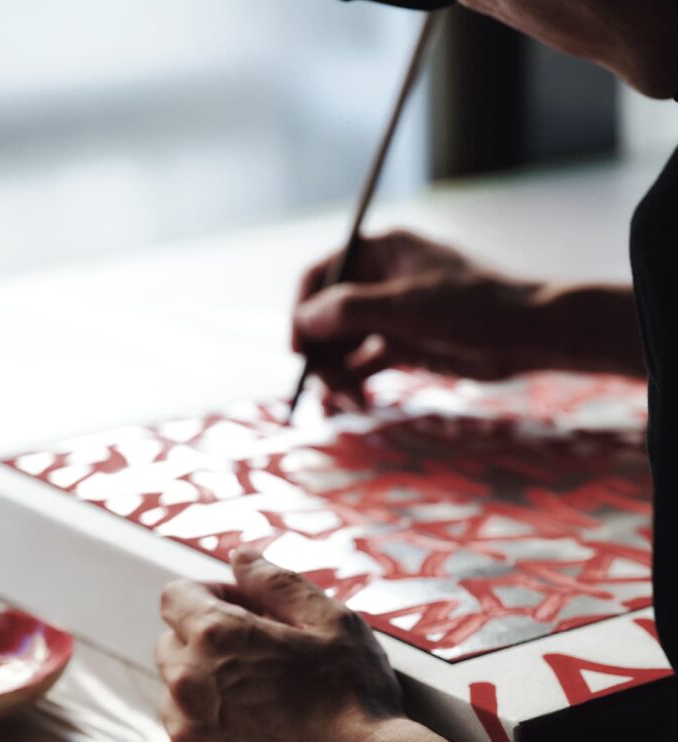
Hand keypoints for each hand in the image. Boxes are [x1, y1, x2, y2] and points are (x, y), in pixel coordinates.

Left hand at [156, 548, 439, 741]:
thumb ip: (277, 582)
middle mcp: (187, 684)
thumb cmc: (355, 701)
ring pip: (177, 698)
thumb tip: (239, 557)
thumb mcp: (331, 622)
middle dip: (206, 644)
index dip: (210, 597)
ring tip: (264, 709)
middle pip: (172, 645)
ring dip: (207, 693)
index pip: (176, 597)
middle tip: (261, 661)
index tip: (244, 613)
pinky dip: (213, 740)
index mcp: (216, 635)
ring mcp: (185, 737)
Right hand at [292, 229, 541, 408]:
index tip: (299, 349)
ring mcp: (392, 314)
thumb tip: (303, 321)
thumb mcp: (405, 307)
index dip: (303, 311)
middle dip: (322, 352)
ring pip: (344, 344)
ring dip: (338, 374)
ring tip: (349, 403)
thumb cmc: (473, 308)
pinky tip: (360, 402)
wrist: (529, 335)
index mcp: (381, 252)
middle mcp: (380, 280)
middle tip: (325, 387)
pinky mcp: (405, 345)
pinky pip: (366, 364)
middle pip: (328, 315)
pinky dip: (357, 383)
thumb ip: (349, 311)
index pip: (321, 276)